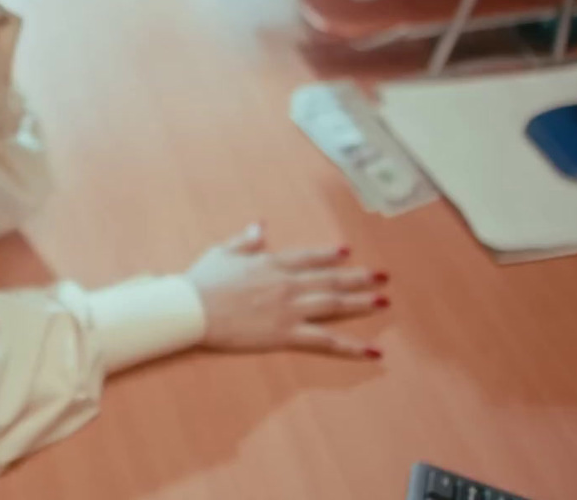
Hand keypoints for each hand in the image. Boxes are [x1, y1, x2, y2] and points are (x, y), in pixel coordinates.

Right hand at [187, 223, 388, 358]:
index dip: (329, 255)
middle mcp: (288, 283)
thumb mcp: (222, 252)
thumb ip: (245, 240)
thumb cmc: (202, 280)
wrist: (193, 308)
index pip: (309, 257)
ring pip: (334, 304)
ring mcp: (290, 309)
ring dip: (361, 302)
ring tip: (383, 301)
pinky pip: (325, 340)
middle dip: (358, 278)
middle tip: (383, 277)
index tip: (347, 252)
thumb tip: (261, 226)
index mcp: (271, 263)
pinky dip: (350, 346)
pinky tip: (371, 351)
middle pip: (330, 279)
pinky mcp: (287, 333)